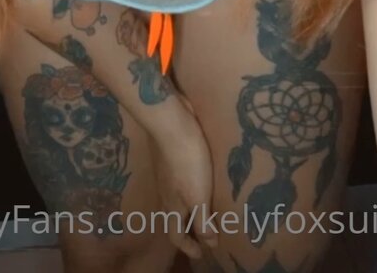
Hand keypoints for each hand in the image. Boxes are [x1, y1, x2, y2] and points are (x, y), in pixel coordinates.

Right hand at [149, 102, 217, 259]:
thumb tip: (209, 244)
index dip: (189, 247)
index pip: (176, 236)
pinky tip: (203, 179)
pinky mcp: (171, 158)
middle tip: (207, 233)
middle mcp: (167, 193)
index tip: (202, 253)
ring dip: (192, 208)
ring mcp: (167, 174)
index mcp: (172, 207)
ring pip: (178, 199)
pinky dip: (191, 189)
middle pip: (175, 219)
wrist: (171, 123)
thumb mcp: (197, 196)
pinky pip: (181, 182)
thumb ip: (202, 220)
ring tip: (209, 207)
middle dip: (190, 229)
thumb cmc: (187, 163)